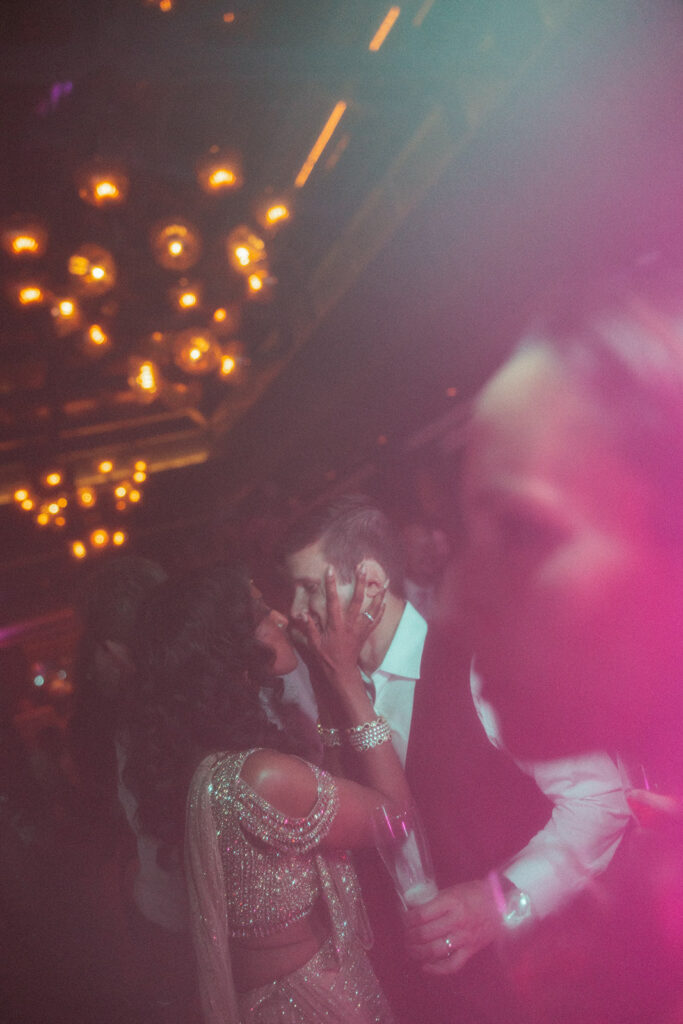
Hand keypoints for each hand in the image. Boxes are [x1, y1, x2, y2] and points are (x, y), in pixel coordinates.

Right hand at [298, 566, 384, 684]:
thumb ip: (309, 627)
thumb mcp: (314, 643)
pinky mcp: (366, 633)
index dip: (331, 585)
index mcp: (336, 625)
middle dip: (360, 582)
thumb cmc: (327, 657)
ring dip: (379, 594)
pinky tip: (385, 599)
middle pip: (357, 600)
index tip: (330, 569)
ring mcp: (361, 628)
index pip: (333, 601)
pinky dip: (381, 609)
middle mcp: (350, 624)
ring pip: (372, 608)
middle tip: (362, 567)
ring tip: (385, 580)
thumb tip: (301, 613)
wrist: (342, 672)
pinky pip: (376, 619)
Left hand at [404, 880, 501, 974]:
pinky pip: (452, 965)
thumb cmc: (475, 893)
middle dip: (410, 937)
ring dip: (418, 953)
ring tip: (410, 950)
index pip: (422, 914)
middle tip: (405, 937)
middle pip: (425, 934)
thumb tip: (413, 909)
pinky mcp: (471, 950)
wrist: (501, 903)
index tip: (405, 920)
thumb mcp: (453, 890)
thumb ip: (436, 901)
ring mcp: (464, 937)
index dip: (408, 920)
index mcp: (451, 902)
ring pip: (435, 950)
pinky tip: (425, 967)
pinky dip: (437, 969)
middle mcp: (456, 920)